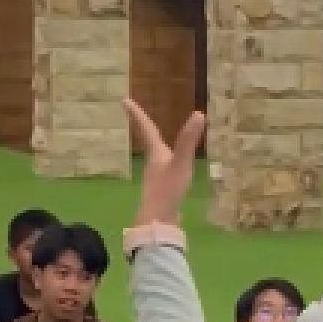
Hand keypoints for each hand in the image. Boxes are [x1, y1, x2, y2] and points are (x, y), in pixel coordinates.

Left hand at [124, 102, 205, 225]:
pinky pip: (163, 166)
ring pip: (155, 153)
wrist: (158, 220)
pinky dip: (166, 158)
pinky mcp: (162, 187)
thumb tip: (198, 114)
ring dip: (154, 142)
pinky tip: (171, 166)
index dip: (136, 114)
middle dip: (144, 126)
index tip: (124, 100)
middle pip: (148, 139)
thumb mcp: (181, 163)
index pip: (145, 128)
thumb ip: (188, 141)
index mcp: (155, 153)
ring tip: (155, 135)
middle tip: (137, 114)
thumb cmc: (167, 190)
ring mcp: (156, 175)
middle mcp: (153, 161)